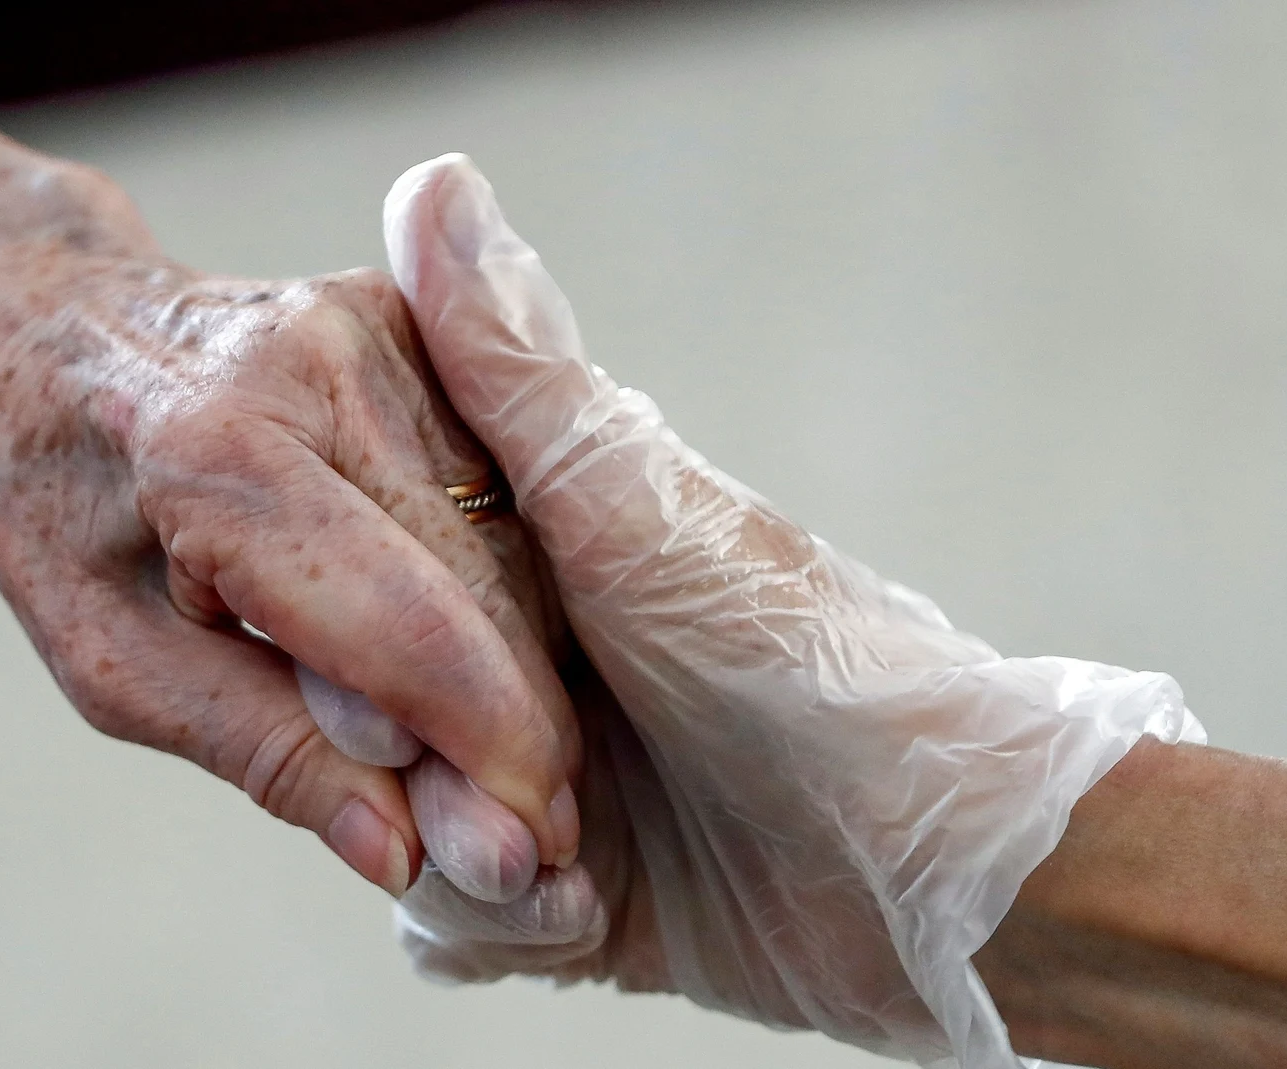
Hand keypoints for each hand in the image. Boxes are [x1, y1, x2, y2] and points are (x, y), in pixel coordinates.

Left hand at [0, 248, 585, 897]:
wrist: (36, 328)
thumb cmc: (56, 507)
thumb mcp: (114, 662)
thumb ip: (263, 750)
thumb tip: (405, 851)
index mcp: (216, 450)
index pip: (406, 622)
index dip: (485, 747)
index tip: (530, 850)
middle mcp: (318, 364)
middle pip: (484, 582)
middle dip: (520, 721)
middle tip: (527, 833)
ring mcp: (379, 326)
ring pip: (514, 533)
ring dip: (519, 653)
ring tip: (481, 744)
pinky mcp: (418, 318)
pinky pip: (499, 481)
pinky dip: (499, 578)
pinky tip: (470, 636)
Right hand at [381, 154, 1202, 1066]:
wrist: (941, 873)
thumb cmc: (804, 666)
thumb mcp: (633, 510)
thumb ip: (512, 369)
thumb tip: (433, 180)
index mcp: (526, 558)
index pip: (354, 583)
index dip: (345, 641)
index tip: (385, 694)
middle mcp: (523, 666)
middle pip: (365, 722)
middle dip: (416, 783)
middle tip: (516, 814)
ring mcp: (543, 782)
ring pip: (401, 830)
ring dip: (470, 875)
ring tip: (567, 874)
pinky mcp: (572, 892)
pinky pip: (464, 922)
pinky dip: (505, 931)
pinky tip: (582, 917)